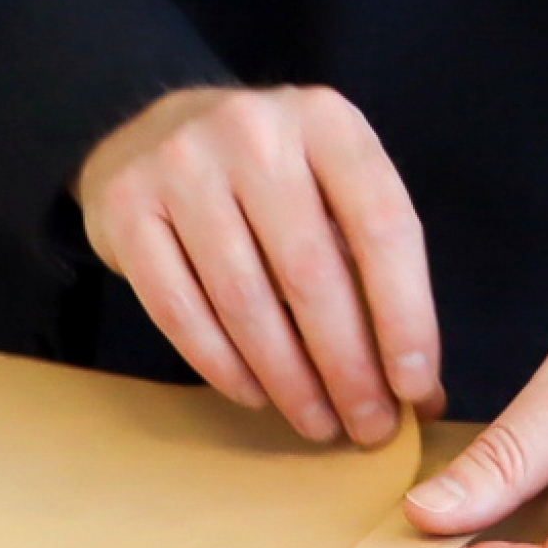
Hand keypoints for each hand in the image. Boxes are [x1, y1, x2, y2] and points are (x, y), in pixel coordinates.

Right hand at [75, 85, 441, 445]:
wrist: (153, 138)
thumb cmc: (264, 181)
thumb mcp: (330, 193)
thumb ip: (374, 274)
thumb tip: (421, 392)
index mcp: (327, 121)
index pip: (383, 226)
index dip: (405, 314)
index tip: (414, 388)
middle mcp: (254, 132)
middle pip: (311, 273)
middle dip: (346, 366)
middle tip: (366, 426)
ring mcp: (181, 166)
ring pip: (244, 300)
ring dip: (287, 378)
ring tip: (315, 422)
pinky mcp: (126, 208)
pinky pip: (179, 310)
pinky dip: (222, 365)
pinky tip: (255, 394)